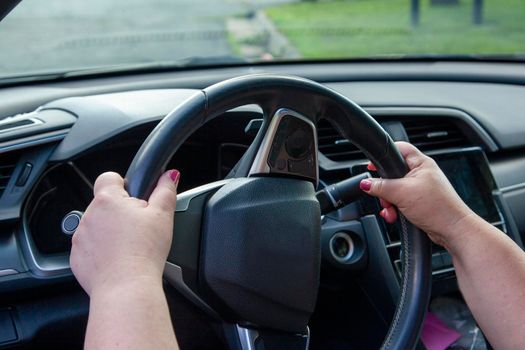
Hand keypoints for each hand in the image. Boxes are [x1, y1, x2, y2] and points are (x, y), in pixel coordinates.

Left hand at [70, 169, 179, 295]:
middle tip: (139, 228)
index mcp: (108, 200)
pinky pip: (90, 248)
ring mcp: (80, 238)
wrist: (126, 288)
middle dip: (121, 212)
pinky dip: (102, 252)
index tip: (135, 198)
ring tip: (130, 247)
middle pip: (105, 204)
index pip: (109, 177)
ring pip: (97, 227)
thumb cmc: (144, 252)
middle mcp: (89, 216)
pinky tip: (119, 259)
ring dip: (111, 232)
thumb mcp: (163, 216)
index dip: (124, 185)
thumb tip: (170, 175)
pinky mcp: (77, 258)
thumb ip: (166, 190)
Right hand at [360, 142, 473, 248]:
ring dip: (388, 202)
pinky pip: (399, 202)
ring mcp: (419, 189)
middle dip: (384, 188)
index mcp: (421, 163)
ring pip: (394, 190)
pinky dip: (394, 209)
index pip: (399, 149)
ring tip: (391, 210)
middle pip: (392, 174)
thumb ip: (381, 186)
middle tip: (383, 196)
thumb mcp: (402, 193)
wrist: (452, 230)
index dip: (383, 155)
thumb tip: (366, 183)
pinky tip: (394, 216)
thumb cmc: (438, 207)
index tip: (370, 166)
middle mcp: (421, 174)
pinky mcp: (418, 203)